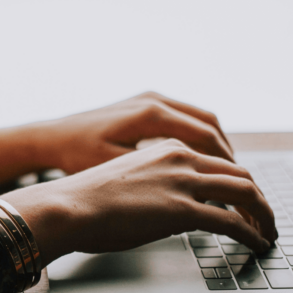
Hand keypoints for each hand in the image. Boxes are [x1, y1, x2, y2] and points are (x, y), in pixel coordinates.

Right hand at [0, 139, 276, 265]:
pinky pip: (233, 221)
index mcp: (167, 148)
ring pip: (245, 192)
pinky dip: (252, 233)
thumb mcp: (126, 180)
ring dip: (264, 215)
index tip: (245, 200)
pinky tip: (257, 244)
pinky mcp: (183, 210)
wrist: (67, 206)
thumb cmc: (85, 200)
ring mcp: (183, 182)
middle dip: (259, 198)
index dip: (238, 182)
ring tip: (269, 233)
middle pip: (239, 173)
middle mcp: (181, 158)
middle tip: (266, 218)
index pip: (218, 161)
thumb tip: (165, 209)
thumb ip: (154, 185)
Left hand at [31, 91, 232, 173]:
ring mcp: (150, 98)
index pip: (205, 137)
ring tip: (227, 173)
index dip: (227, 164)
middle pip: (209, 125)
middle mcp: (154, 100)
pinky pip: (185, 117)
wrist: (52, 136)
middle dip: (228, 155)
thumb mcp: (116, 170)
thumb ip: (156, 178)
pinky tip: (202, 160)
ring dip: (217, 145)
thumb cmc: (77, 156)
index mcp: (150, 115)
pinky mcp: (145, 103)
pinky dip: (200, 137)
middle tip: (241, 182)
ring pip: (201, 118)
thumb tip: (195, 194)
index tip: (238, 187)